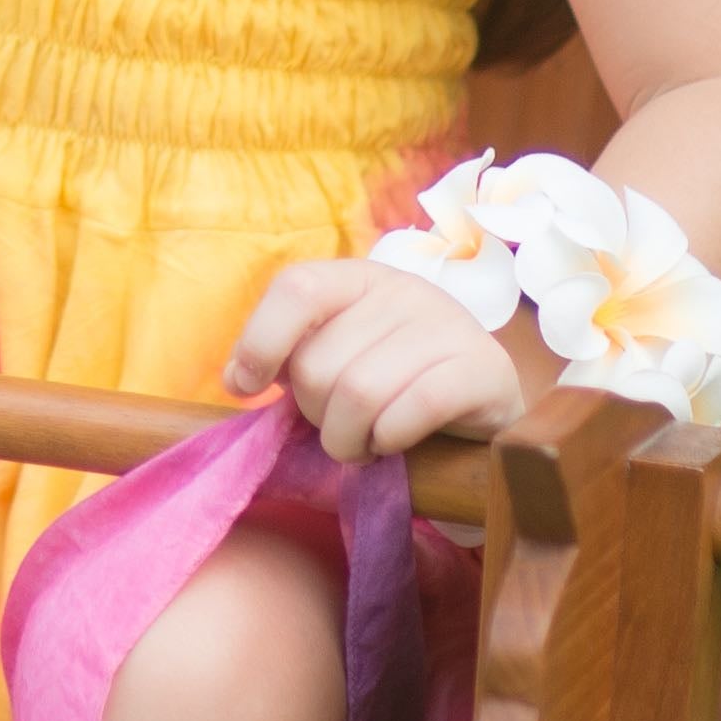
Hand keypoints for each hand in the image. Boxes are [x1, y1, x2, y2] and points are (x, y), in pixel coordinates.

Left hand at [224, 258, 531, 463]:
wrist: (482, 403)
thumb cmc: (394, 381)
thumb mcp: (340, 357)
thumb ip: (289, 359)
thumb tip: (237, 378)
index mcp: (359, 278)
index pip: (296, 289)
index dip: (260, 341)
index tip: (246, 387)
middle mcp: (404, 290)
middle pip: (319, 365)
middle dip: (317, 414)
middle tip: (342, 423)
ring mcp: (448, 325)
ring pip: (359, 394)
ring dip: (349, 440)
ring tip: (365, 442)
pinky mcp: (483, 369)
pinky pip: (411, 411)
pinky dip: (389, 440)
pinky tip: (394, 442)